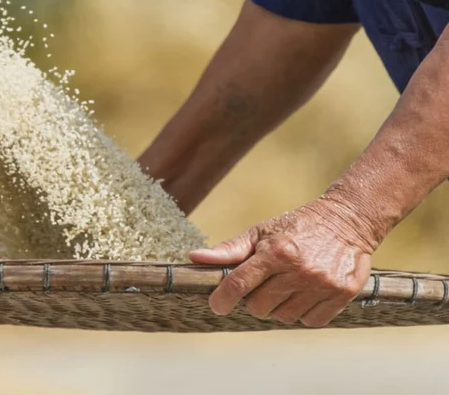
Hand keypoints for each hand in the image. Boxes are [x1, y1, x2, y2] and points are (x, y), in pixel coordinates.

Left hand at [188, 196, 376, 326]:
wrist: (347, 221)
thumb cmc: (296, 226)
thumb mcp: (260, 232)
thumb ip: (229, 250)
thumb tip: (196, 258)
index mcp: (276, 252)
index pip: (239, 284)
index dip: (222, 299)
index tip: (217, 305)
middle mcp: (299, 270)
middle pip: (258, 307)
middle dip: (254, 298)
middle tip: (263, 283)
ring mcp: (322, 284)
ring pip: (283, 317)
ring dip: (279, 306)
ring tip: (286, 285)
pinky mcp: (342, 294)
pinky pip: (309, 321)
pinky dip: (303, 313)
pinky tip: (305, 293)